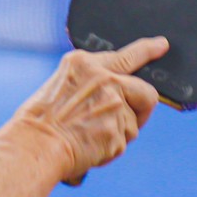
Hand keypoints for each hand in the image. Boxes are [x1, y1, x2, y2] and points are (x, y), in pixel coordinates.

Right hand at [14, 37, 167, 183]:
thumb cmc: (39, 123)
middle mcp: (104, 78)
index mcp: (84, 64)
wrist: (34, 146)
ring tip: (87, 138)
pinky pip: (122, 143)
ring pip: (132, 123)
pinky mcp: (118, 129)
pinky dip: (108, 150)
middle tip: (130, 120)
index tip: (161, 45)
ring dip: (116, 134)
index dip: (147, 51)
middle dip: (143, 108)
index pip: (125, 55)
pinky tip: (88, 149)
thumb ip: (90, 85)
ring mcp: (114, 103)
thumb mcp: (61, 87)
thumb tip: (116, 96)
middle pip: (145, 92)